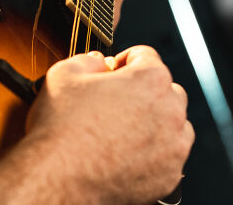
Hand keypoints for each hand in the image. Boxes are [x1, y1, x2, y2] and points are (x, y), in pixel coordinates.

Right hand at [24, 46, 193, 204]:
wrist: (58, 177)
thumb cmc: (61, 125)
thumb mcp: (64, 74)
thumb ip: (87, 60)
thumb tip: (97, 62)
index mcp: (149, 80)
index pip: (146, 55)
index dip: (124, 59)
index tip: (111, 70)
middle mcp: (170, 112)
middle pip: (166, 89)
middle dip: (143, 88)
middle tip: (114, 97)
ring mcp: (173, 148)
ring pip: (174, 123)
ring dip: (154, 119)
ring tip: (121, 125)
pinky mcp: (168, 177)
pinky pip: (168, 156)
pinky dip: (152, 150)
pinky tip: (124, 150)